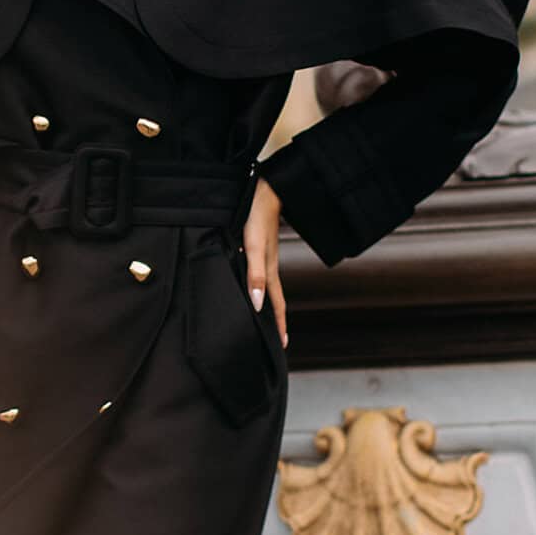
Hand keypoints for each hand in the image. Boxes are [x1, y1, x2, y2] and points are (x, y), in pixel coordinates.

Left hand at [243, 175, 287, 348]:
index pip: (275, 305)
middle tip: (276, 339)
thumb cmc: (257, 216)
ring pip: (268, 287)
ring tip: (265, 318)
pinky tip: (253, 285)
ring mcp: (266, 256)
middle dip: (275, 320)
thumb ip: (255, 276)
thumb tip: (258, 304)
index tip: (282, 344)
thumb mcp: (253, 247)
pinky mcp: (260, 247)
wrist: (266, 190)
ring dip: (268, 304)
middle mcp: (269, 266)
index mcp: (269, 270)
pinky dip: (260, 286)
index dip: (278, 325)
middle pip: (274, 299)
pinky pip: (261, 274)